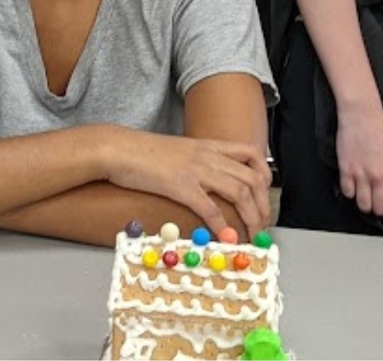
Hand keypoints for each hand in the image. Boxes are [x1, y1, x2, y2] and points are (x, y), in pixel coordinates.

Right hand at [104, 129, 271, 235]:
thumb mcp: (176, 151)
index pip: (250, 152)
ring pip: (239, 192)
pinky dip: (223, 226)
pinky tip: (225, 238)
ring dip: (251, 217)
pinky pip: (210, 208)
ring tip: (252, 236)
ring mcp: (195, 170)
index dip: (264, 174)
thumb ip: (195, 162)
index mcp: (207, 145)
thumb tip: (207, 183)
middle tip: (262, 225)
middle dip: (263, 205)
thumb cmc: (141, 151)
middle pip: (251, 177)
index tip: (263, 195)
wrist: (118, 148)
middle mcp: (207, 155)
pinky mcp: (180, 186)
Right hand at [335, 102, 382, 215]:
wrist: (361, 114)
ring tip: (364, 196)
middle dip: (380, 209)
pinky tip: (352, 185)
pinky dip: (350, 191)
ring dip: (364, 203)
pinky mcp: (346, 168)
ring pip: (363, 205)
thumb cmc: (380, 129)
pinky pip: (347, 191)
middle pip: (380, 208)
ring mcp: (362, 174)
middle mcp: (380, 177)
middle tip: (377, 203)